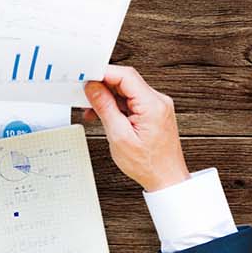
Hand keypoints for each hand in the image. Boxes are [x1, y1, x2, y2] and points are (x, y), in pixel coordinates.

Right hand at [83, 66, 186, 191]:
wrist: (167, 179)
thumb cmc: (148, 164)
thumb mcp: (119, 136)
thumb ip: (105, 107)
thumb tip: (93, 88)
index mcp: (153, 105)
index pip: (125, 76)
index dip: (103, 73)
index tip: (86, 77)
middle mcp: (158, 102)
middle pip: (126, 81)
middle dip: (103, 86)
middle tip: (85, 96)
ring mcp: (157, 107)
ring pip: (127, 91)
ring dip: (108, 98)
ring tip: (93, 112)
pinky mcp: (154, 113)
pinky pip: (132, 101)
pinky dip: (117, 106)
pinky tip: (106, 116)